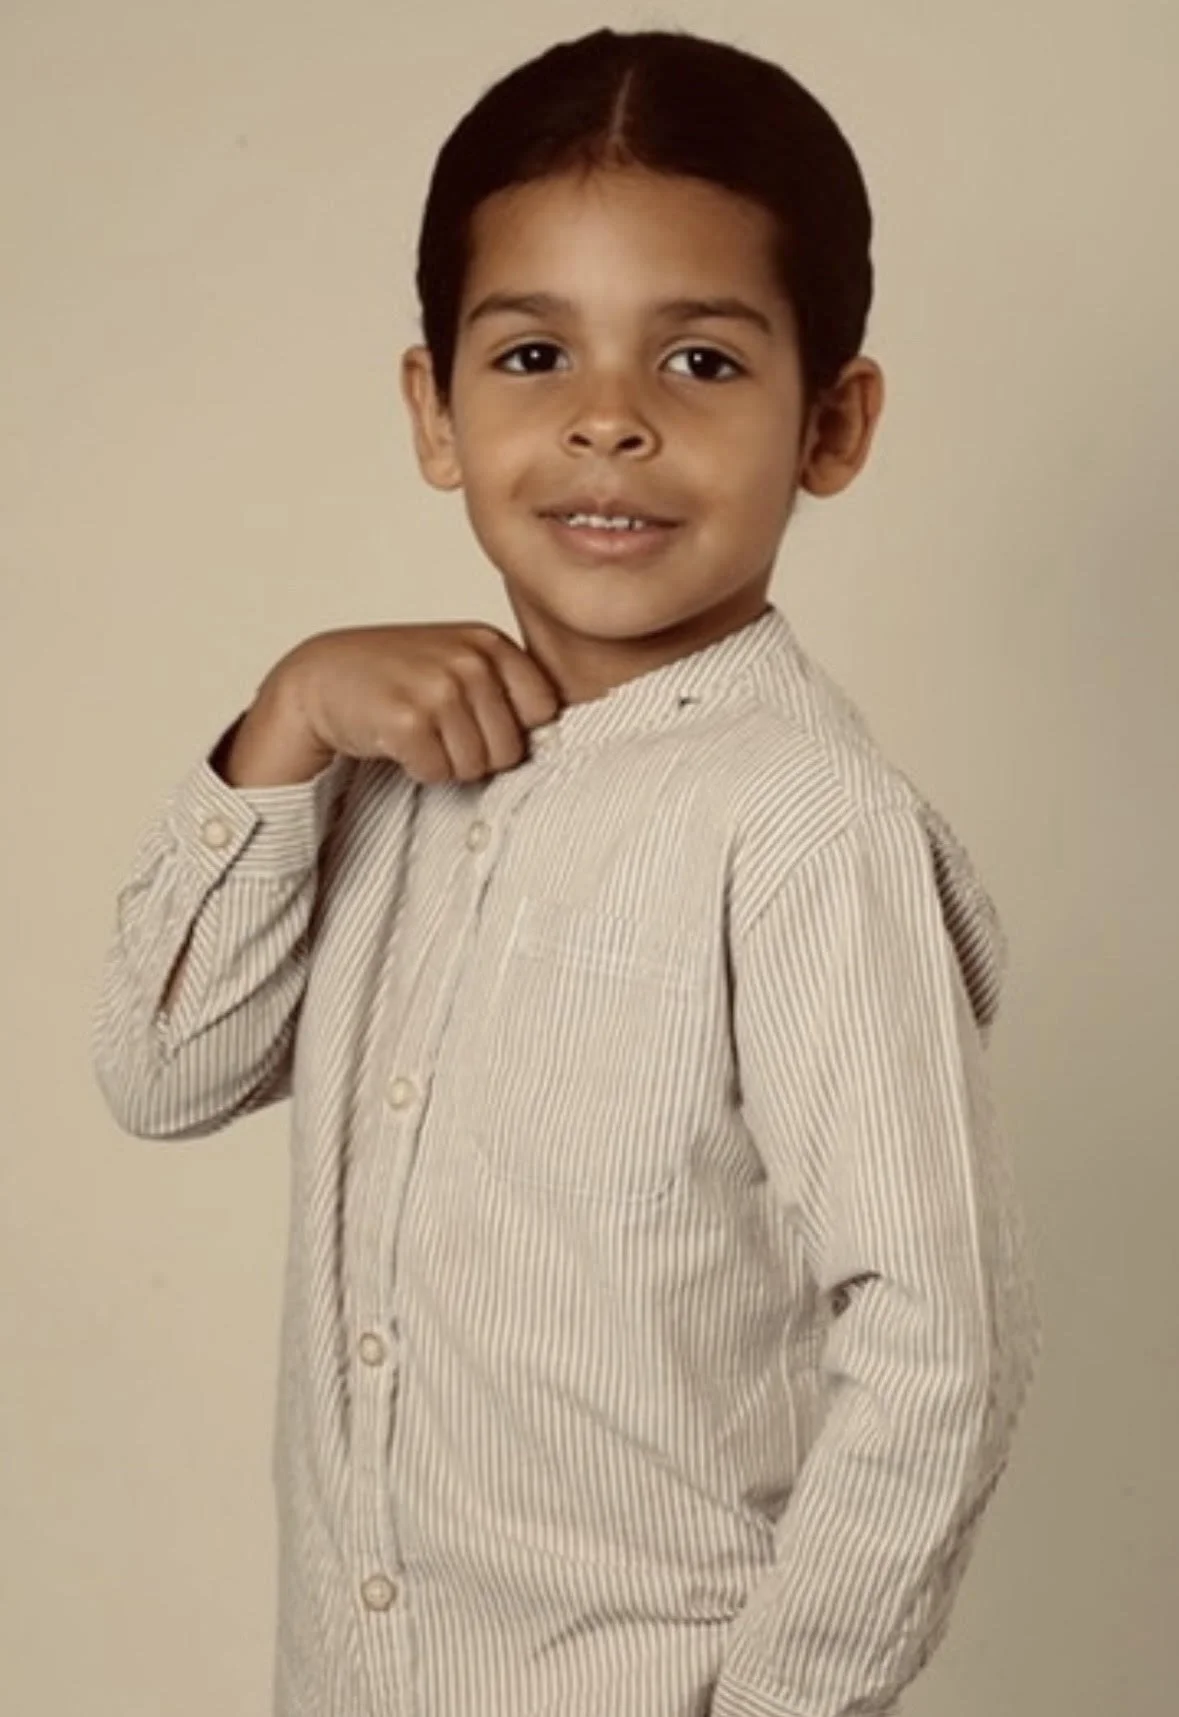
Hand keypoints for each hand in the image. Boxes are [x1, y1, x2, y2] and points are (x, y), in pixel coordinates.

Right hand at [271, 620, 563, 784]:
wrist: (320, 678)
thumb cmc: (395, 678)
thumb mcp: (458, 663)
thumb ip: (504, 690)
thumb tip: (556, 743)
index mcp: (489, 643)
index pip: (541, 712)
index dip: (509, 730)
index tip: (475, 721)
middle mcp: (469, 660)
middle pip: (510, 749)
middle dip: (476, 754)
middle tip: (437, 730)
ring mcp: (438, 687)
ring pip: (476, 766)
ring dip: (445, 763)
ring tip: (417, 732)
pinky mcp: (407, 719)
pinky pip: (439, 774)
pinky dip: (419, 769)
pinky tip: (396, 740)